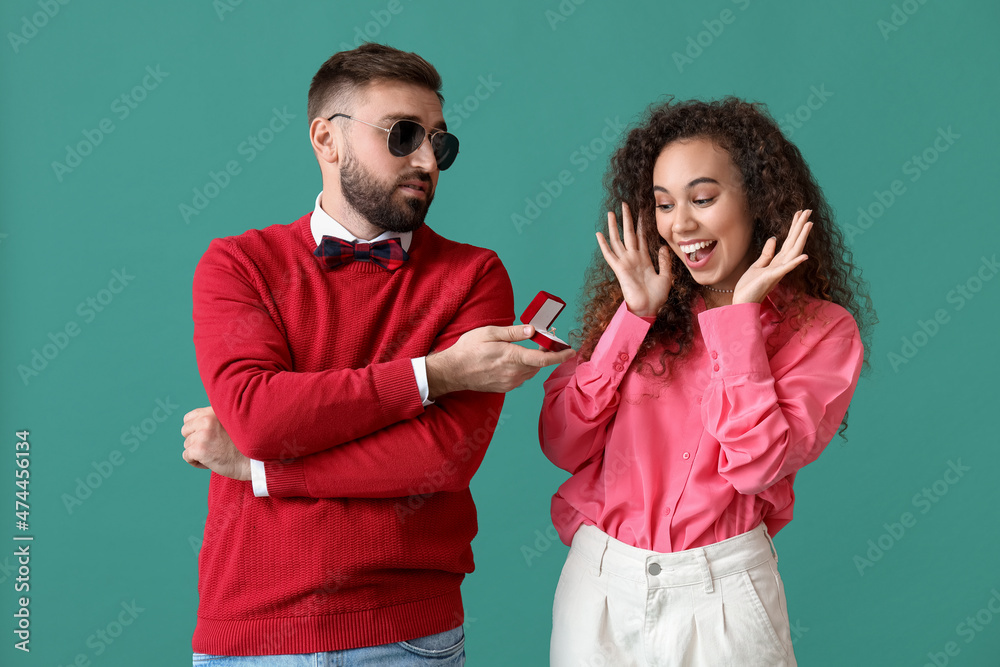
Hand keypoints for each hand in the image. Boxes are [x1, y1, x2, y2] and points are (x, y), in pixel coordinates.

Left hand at [181, 406, 250, 480]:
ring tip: (215, 454)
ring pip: (186, 444)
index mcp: (214, 411)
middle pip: (185, 431)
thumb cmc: (243, 445)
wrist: (253, 462)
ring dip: (197, 452)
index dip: (195, 429)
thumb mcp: (231, 423)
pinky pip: (186, 456)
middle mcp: (207, 419)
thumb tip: (194, 425)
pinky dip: (195, 462)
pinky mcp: (199, 449)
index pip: (189, 417)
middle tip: (212, 446)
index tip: (208, 436)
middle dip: (195, 440)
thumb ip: (214, 419)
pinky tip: (211, 461)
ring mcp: (202, 434)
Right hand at [426, 325, 575, 397]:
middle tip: (548, 338)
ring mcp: (509, 382)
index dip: (560, 356)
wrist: (452, 372)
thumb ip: (514, 332)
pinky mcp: (505, 387)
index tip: (571, 351)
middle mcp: (513, 373)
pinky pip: (521, 377)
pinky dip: (524, 367)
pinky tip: (515, 358)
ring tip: (531, 347)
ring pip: (531, 371)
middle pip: (539, 364)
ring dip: (535, 360)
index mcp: (511, 357)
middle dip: (547, 352)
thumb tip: (533, 330)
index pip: (543, 359)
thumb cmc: (468, 349)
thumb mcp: (489, 333)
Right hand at [596, 202, 671, 317]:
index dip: (640, 224)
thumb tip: (662, 247)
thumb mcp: (666, 276)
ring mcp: (625, 263)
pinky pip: (610, 254)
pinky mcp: (619, 269)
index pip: (641, 237)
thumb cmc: (657, 297)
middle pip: (628, 234)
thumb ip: (664, 262)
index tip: (641, 211)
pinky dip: (603, 244)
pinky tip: (599, 234)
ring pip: (618, 240)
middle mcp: (633, 258)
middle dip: (627, 219)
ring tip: (610, 213)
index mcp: (644, 259)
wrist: (649, 309)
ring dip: (614, 226)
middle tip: (624, 204)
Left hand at [732, 209, 812, 305]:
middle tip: (809, 211)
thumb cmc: (749, 286)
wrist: (742, 302)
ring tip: (809, 224)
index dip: (794, 227)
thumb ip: (767, 253)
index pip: (789, 241)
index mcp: (777, 261)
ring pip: (793, 251)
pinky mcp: (772, 277)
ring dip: (801, 238)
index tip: (800, 214)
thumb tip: (774, 239)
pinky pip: (786, 269)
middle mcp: (781, 265)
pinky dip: (795, 262)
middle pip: (794, 242)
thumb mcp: (757, 265)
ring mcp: (778, 271)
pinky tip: (805, 255)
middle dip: (801, 227)